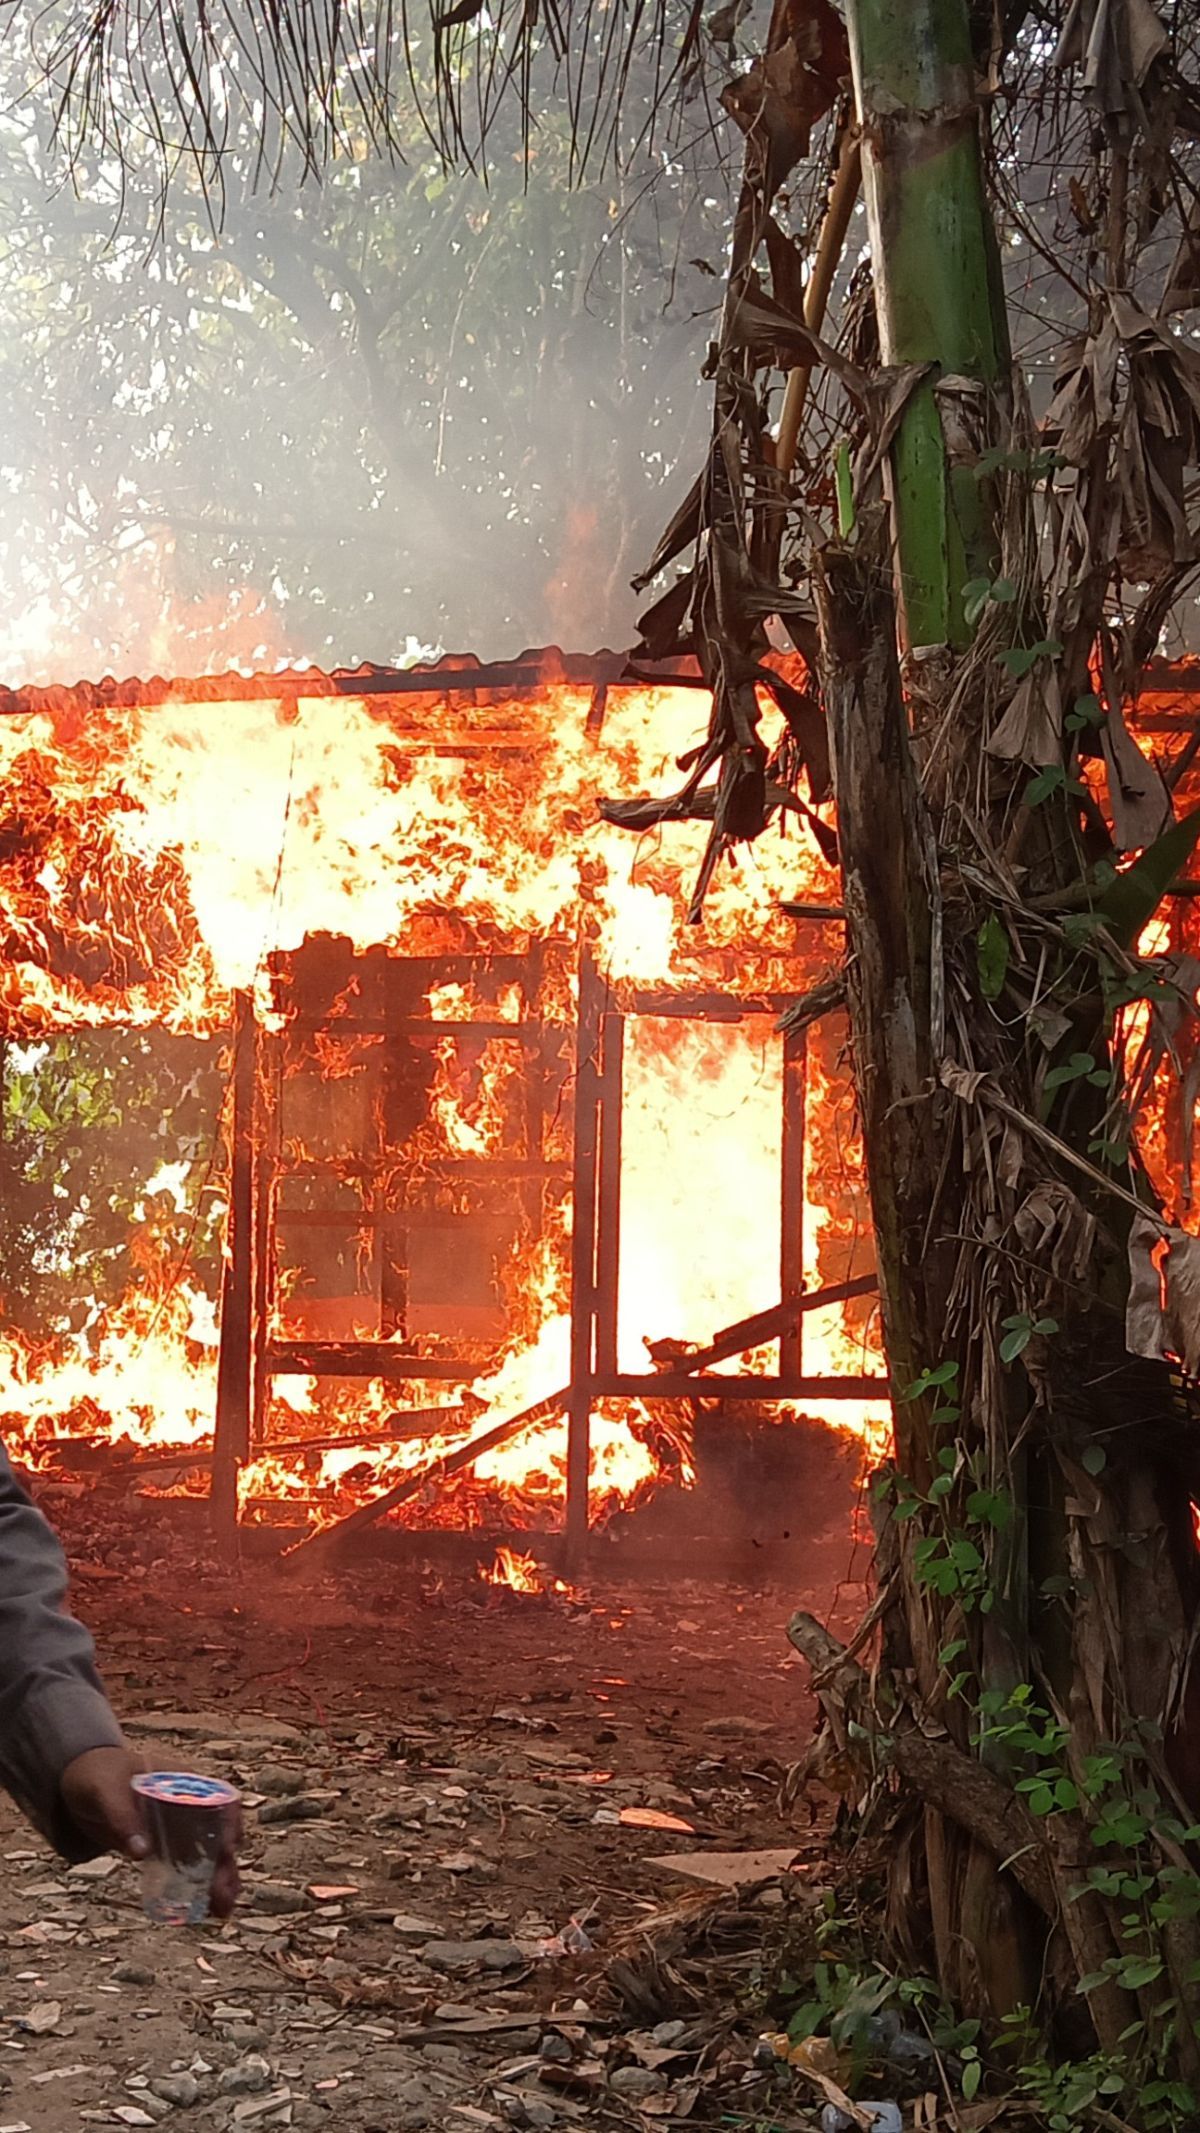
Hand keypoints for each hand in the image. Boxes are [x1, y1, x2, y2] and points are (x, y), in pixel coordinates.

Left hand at [60, 1747, 240, 1916]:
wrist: (77, 1785)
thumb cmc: (96, 1776)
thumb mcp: (104, 1790)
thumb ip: (122, 1817)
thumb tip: (142, 1853)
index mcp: (183, 1779)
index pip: (219, 1798)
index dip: (230, 1823)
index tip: (229, 1848)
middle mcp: (189, 1803)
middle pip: (217, 1833)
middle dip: (225, 1864)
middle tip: (223, 1896)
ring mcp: (177, 1826)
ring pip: (207, 1853)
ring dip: (217, 1880)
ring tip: (221, 1910)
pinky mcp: (163, 1846)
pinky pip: (185, 1866)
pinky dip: (195, 1885)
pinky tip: (201, 1908)